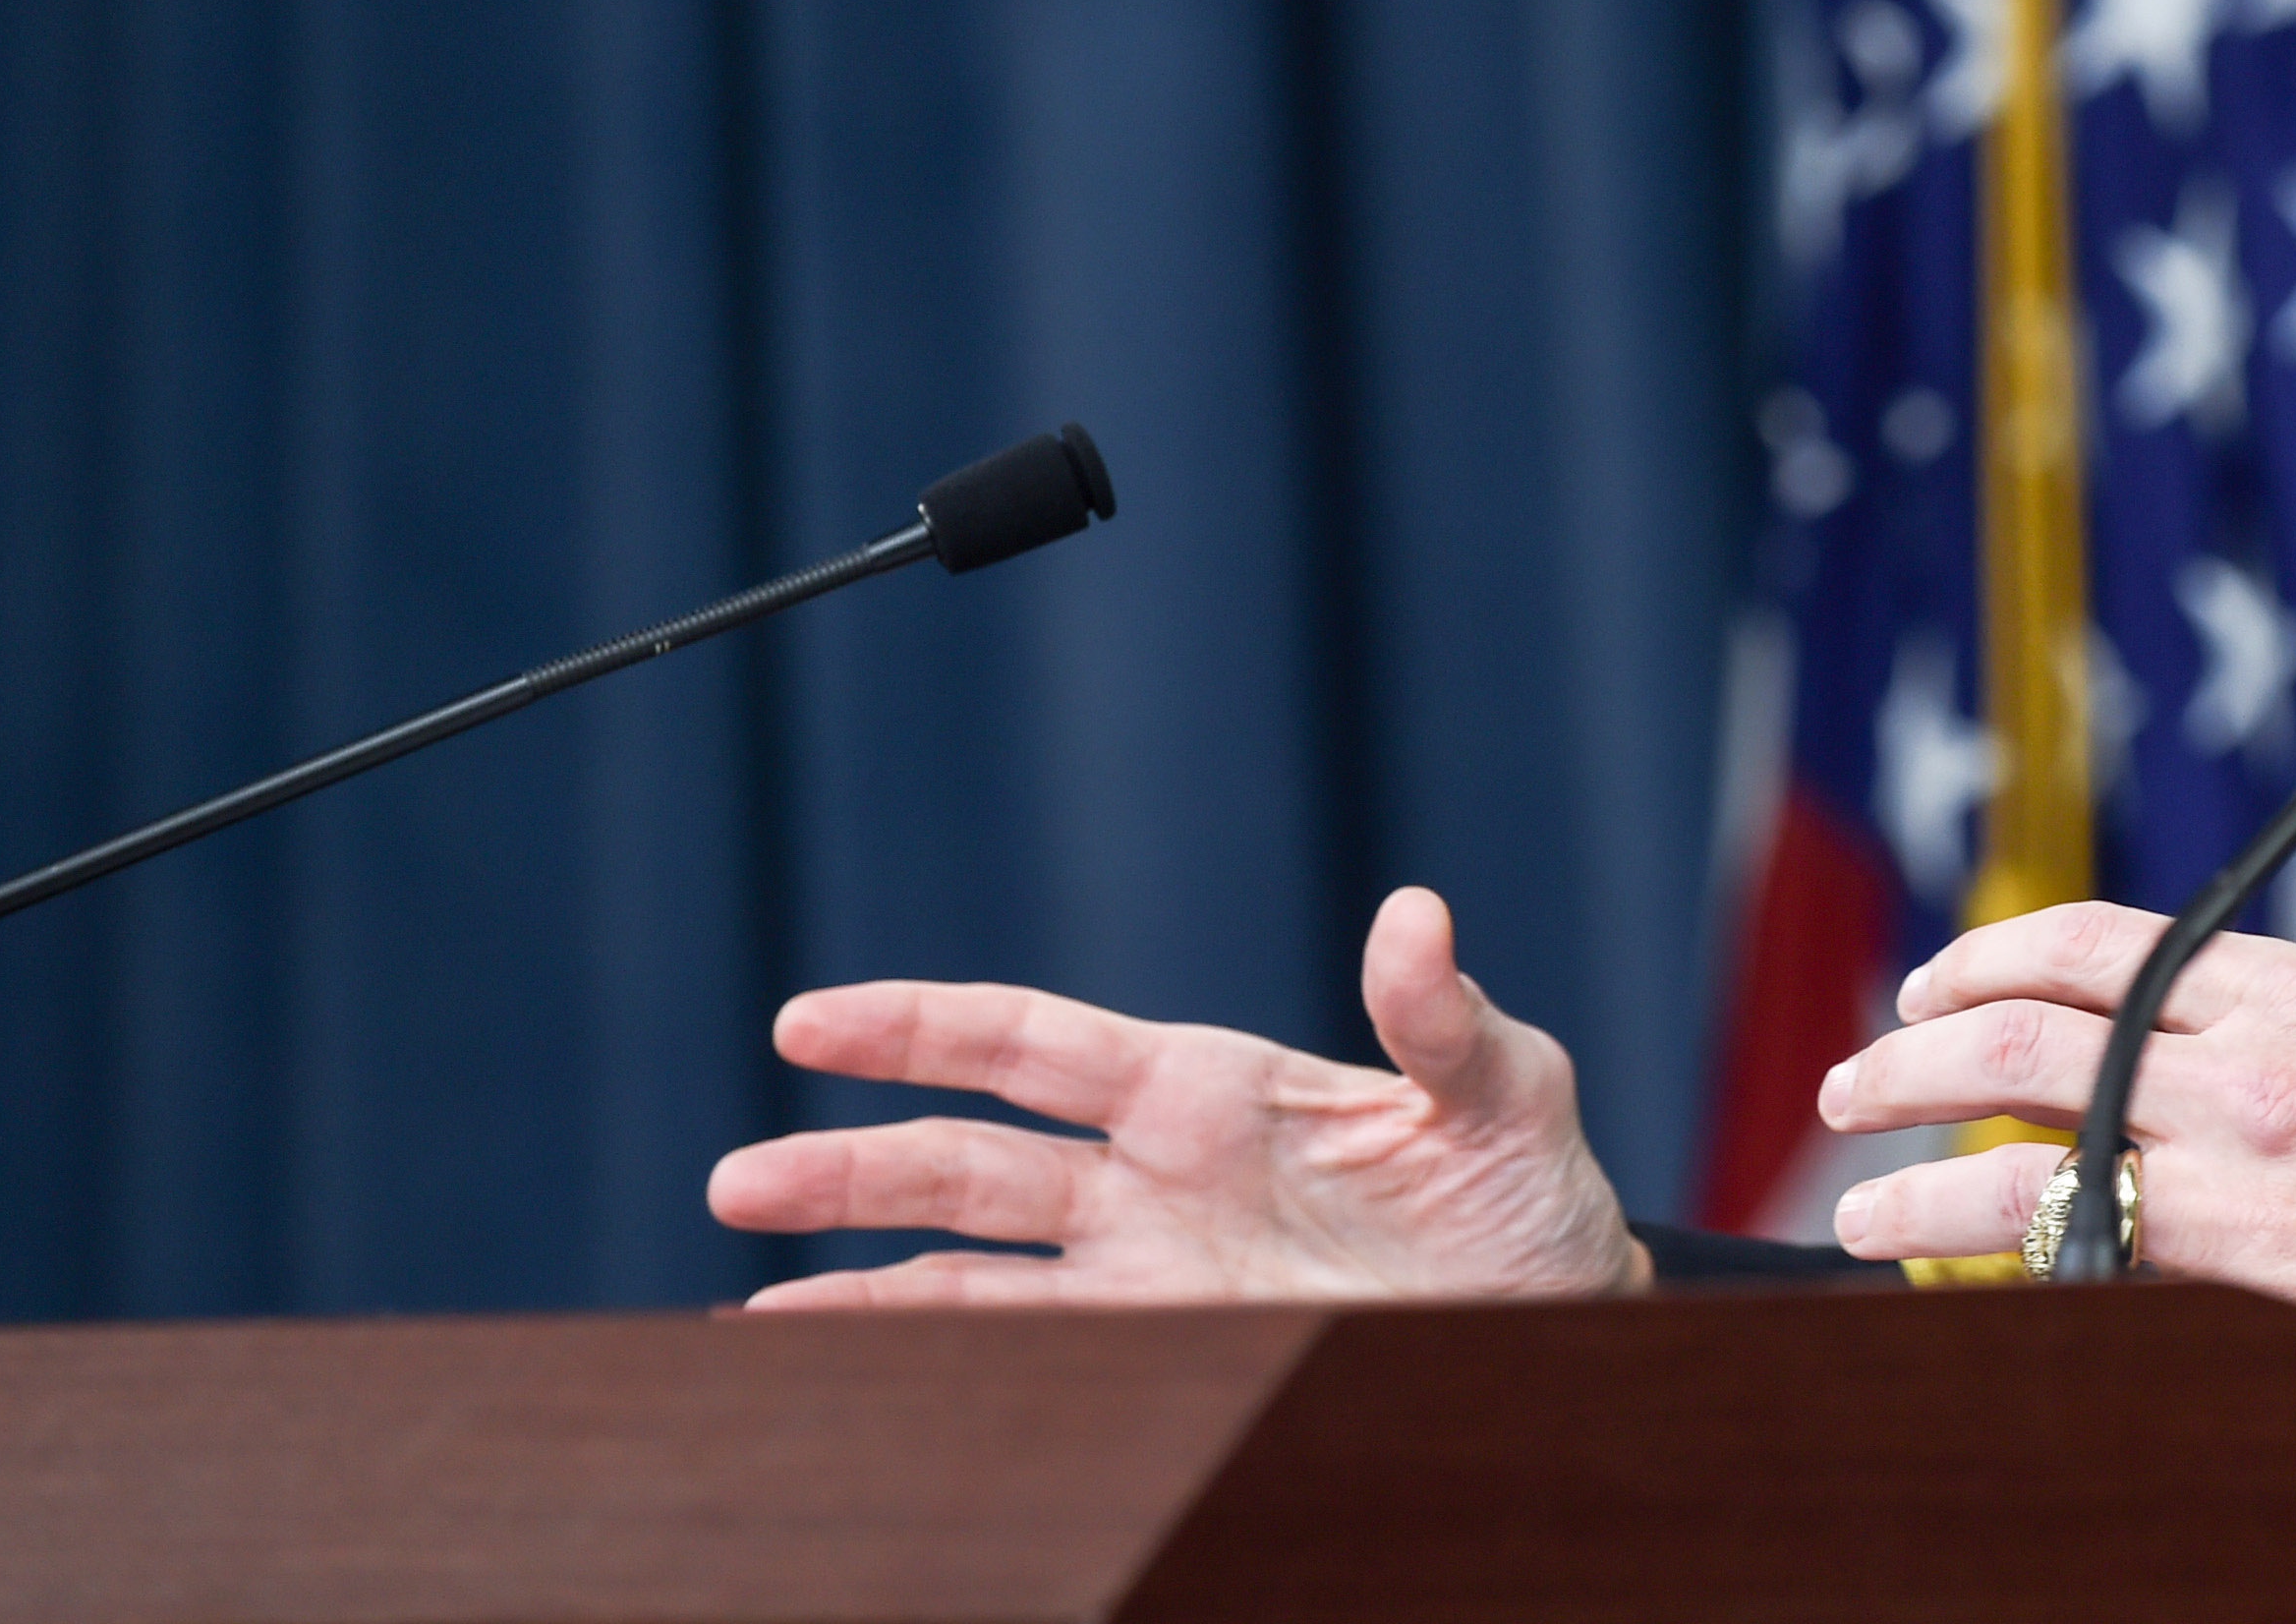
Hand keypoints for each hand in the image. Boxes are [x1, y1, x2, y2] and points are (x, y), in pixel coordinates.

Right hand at [704, 885, 1645, 1307]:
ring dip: (861, 1284)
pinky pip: (1032, 1360)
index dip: (923, 1029)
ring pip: (972, 1273)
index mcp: (1212, 1088)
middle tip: (734, 1182)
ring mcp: (1152, 1273)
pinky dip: (936, 1367)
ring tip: (749, 1316)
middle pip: (970, 1163)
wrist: (1561, 1318)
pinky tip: (851, 1380)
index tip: (808, 1022)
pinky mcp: (1174, 1358)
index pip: (1036, 1042)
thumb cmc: (1528, 1190)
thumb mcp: (1504, 1091)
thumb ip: (1443, 1015)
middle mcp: (1156, 1178)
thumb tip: (1416, 916)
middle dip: (851, 1169)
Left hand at [1814, 817, 2295, 1416]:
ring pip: (2028, 1153)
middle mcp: (2251, 1068)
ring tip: (1861, 1202)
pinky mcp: (2243, 1267)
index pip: (2099, 944)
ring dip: (1921, 1178)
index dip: (1993, 955)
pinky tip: (1964, 1281)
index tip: (1936, 983)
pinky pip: (2088, 1252)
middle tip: (1855, 1089)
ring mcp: (2239, 1170)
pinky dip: (2009, 1260)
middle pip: (2025, 1038)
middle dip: (1912, 1059)